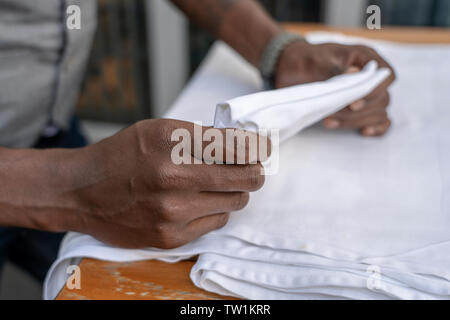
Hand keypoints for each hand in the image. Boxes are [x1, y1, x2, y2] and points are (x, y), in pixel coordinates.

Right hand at [65, 119, 269, 248]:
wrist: (81, 191)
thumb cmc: (121, 156)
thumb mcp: (158, 130)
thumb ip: (200, 136)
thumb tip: (241, 143)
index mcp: (172, 142)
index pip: (238, 146)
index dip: (258, 147)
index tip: (264, 148)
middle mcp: (174, 178)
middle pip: (245, 178)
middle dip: (254, 171)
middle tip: (251, 168)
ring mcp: (173, 212)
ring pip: (235, 202)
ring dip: (233, 191)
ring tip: (216, 184)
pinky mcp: (171, 237)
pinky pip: (216, 222)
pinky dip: (214, 210)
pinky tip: (197, 202)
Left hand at [275, 41, 395, 135]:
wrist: (289, 69)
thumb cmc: (304, 60)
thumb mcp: (316, 59)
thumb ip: (336, 67)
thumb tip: (355, 74)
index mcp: (365, 57)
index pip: (387, 75)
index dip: (374, 92)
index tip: (353, 103)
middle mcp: (370, 75)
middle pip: (382, 98)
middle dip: (357, 111)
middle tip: (331, 113)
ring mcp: (367, 92)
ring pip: (378, 112)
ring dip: (356, 121)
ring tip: (328, 121)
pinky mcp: (361, 107)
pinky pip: (380, 120)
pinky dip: (375, 127)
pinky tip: (363, 133)